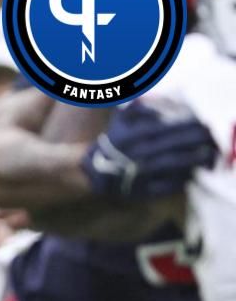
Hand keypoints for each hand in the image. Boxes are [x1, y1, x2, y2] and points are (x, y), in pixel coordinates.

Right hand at [84, 99, 219, 198]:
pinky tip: (191, 173)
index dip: (180, 124)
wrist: (93, 172)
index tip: (197, 120)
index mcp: (125, 138)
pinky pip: (164, 187)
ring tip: (205, 154)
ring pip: (168, 165)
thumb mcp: (120, 120)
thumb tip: (159, 110)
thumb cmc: (114, 141)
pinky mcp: (139, 193)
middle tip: (206, 135)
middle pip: (168, 146)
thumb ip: (139, 108)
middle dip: (190, 140)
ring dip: (189, 159)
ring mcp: (134, 175)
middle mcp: (130, 156)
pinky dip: (180, 180)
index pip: (159, 128)